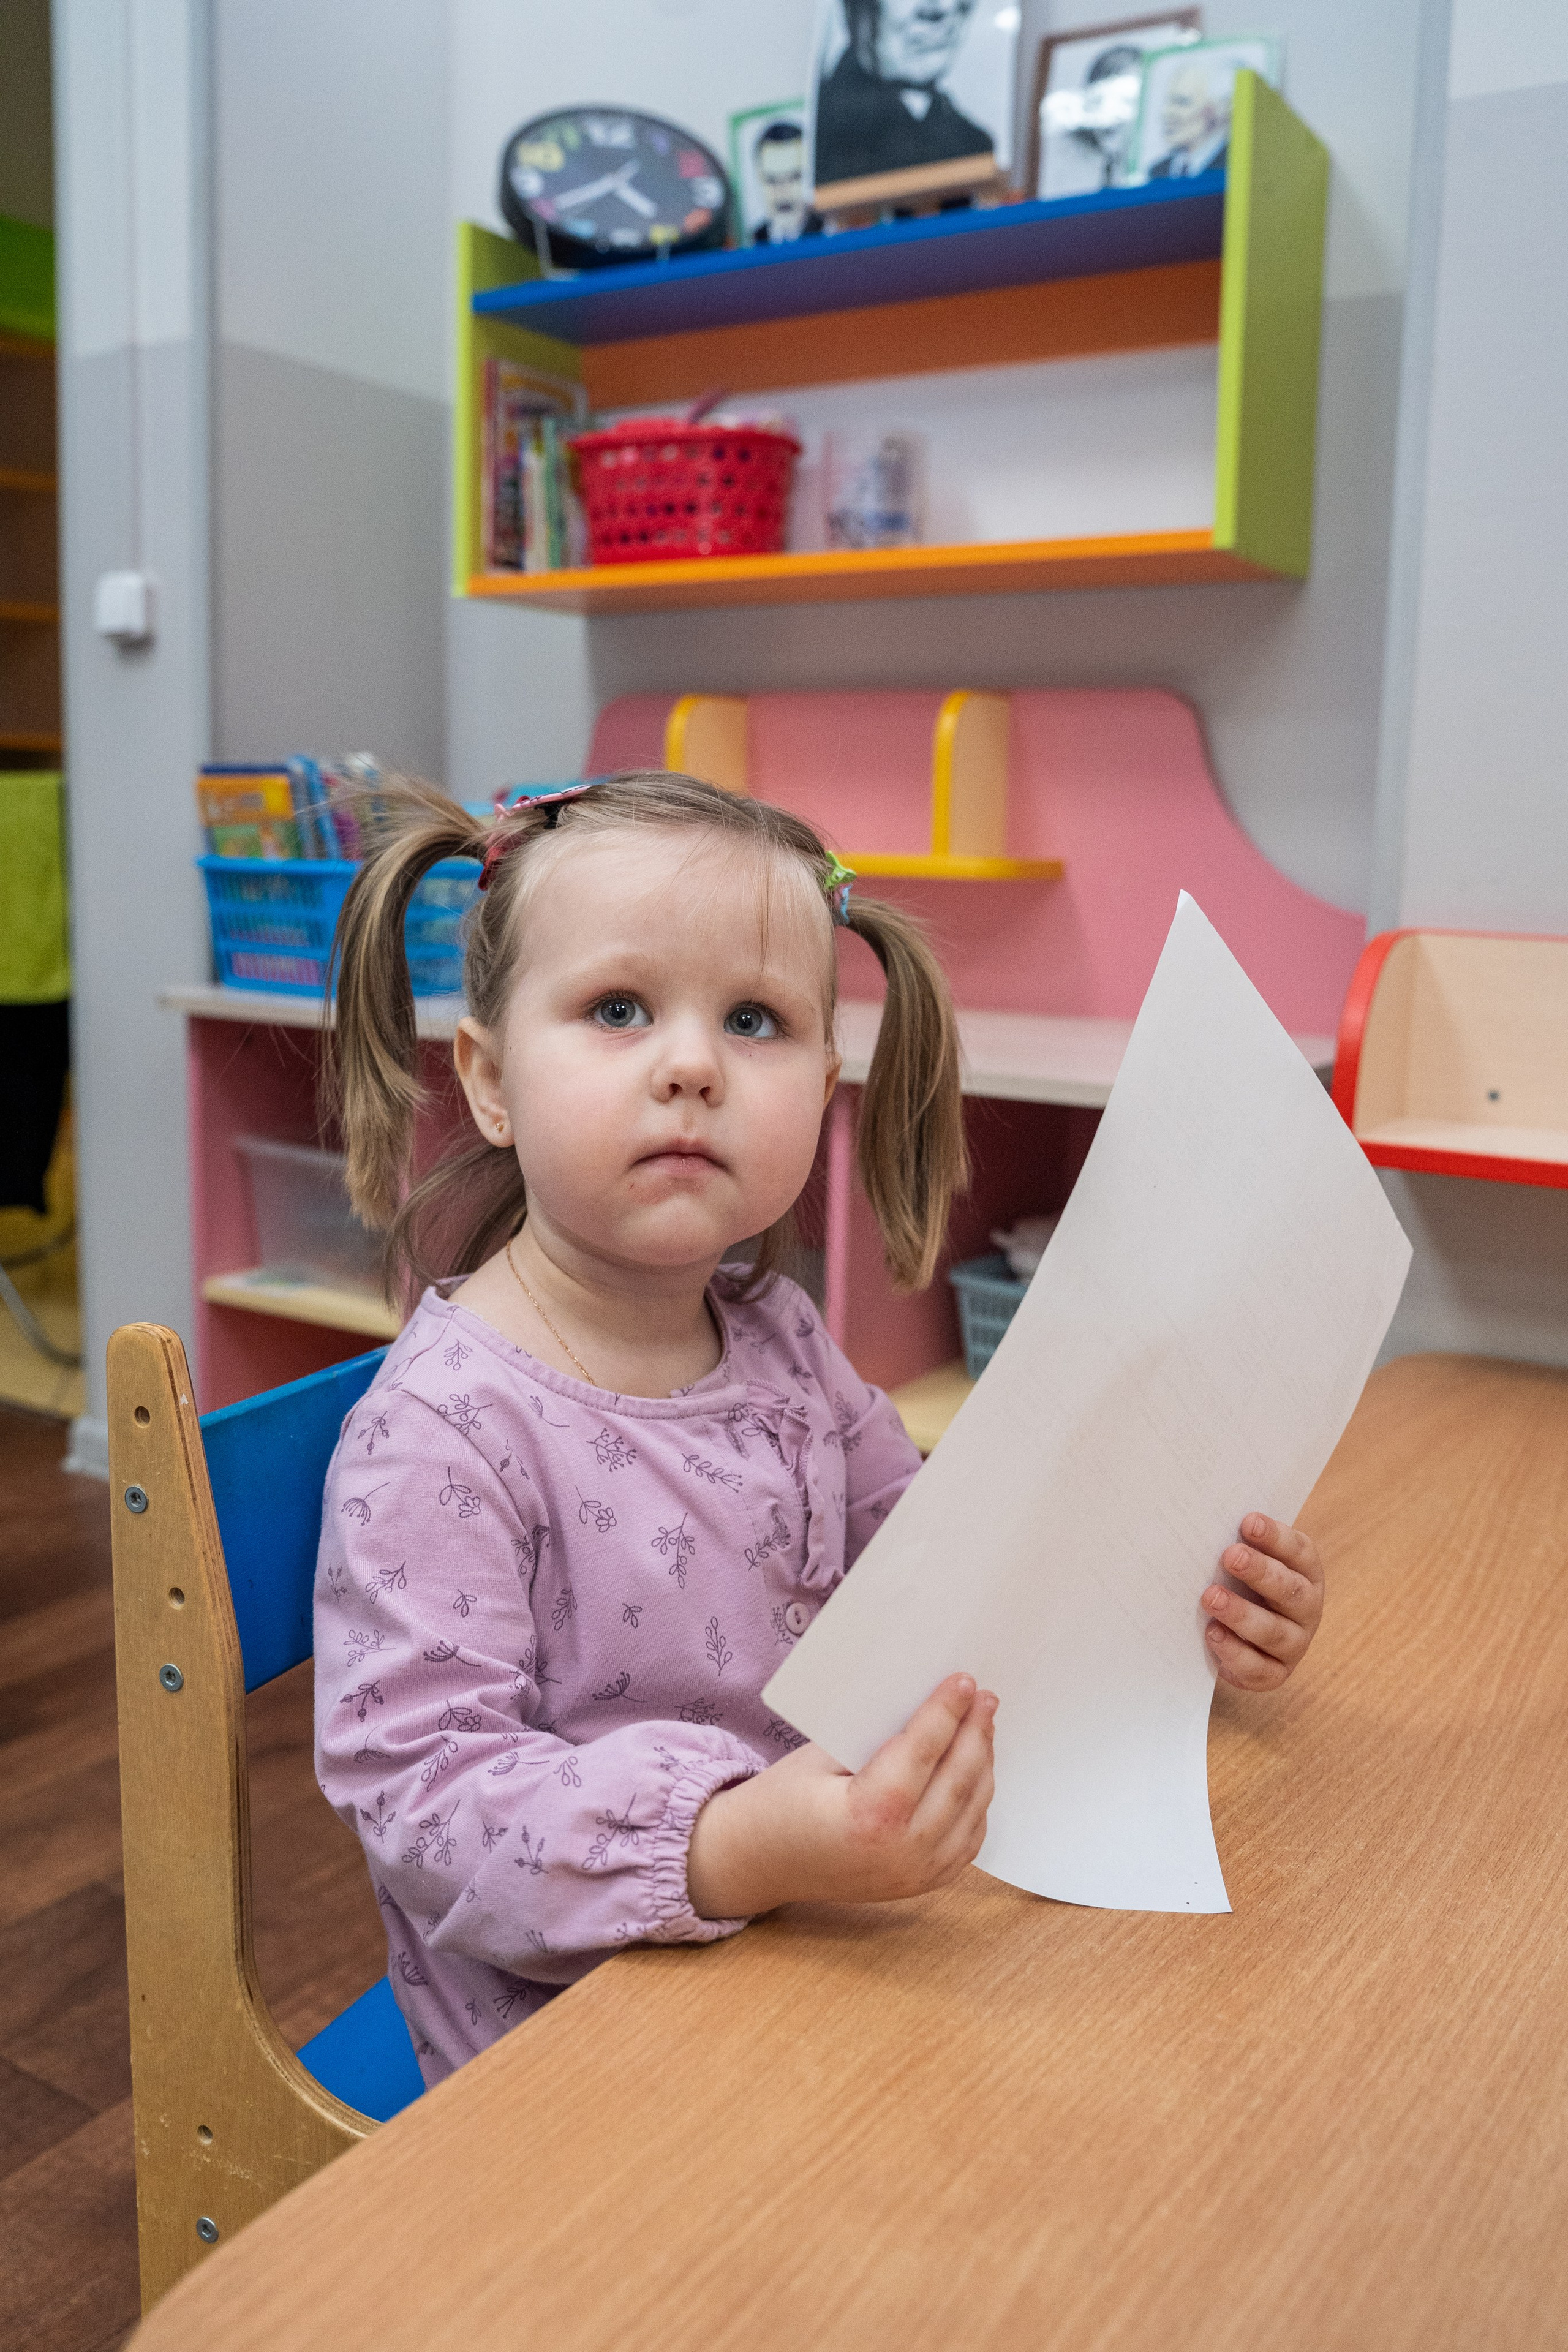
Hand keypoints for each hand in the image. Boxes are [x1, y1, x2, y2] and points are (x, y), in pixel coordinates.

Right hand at [687, 1673, 996, 1920]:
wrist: (760, 1861)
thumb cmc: (784, 1800)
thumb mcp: (820, 1756)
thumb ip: (876, 1737)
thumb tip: (927, 1703)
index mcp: (871, 1816)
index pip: (925, 1751)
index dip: (948, 1711)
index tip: (965, 1681)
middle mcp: (901, 1852)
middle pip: (959, 1780)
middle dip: (976, 1732)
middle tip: (985, 1697)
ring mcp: (916, 1874)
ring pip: (973, 1809)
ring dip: (982, 1764)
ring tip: (982, 1728)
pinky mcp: (921, 1884)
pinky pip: (967, 1839)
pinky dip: (977, 1802)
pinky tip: (974, 1772)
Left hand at [1201, 1513, 1323, 1690]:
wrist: (1246, 1637)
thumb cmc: (1245, 1584)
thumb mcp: (1247, 1561)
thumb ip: (1240, 1545)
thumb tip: (1209, 1524)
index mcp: (1306, 1572)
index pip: (1299, 1551)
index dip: (1275, 1537)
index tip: (1248, 1522)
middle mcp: (1308, 1608)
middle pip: (1291, 1590)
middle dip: (1260, 1572)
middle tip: (1230, 1555)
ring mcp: (1295, 1643)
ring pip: (1274, 1631)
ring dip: (1242, 1614)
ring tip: (1211, 1597)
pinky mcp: (1276, 1673)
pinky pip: (1258, 1667)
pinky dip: (1234, 1651)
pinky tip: (1212, 1633)